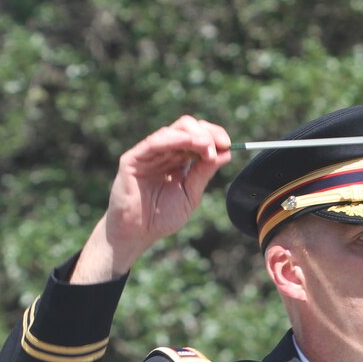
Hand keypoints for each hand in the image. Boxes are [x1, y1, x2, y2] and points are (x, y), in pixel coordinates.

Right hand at [72, 115, 232, 282]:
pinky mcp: (133, 159)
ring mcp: (148, 154)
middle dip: (206, 133)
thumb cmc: (160, 218)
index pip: (197, 137)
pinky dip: (173, 139)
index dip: (213, 136)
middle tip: (219, 145)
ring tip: (207, 147)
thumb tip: (226, 152)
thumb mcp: (190, 195)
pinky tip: (189, 143)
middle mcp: (163, 153)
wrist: (136, 234)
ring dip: (194, 136)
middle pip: (186, 127)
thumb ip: (204, 173)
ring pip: (172, 131)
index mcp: (177, 160)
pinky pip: (154, 143)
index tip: (228, 145)